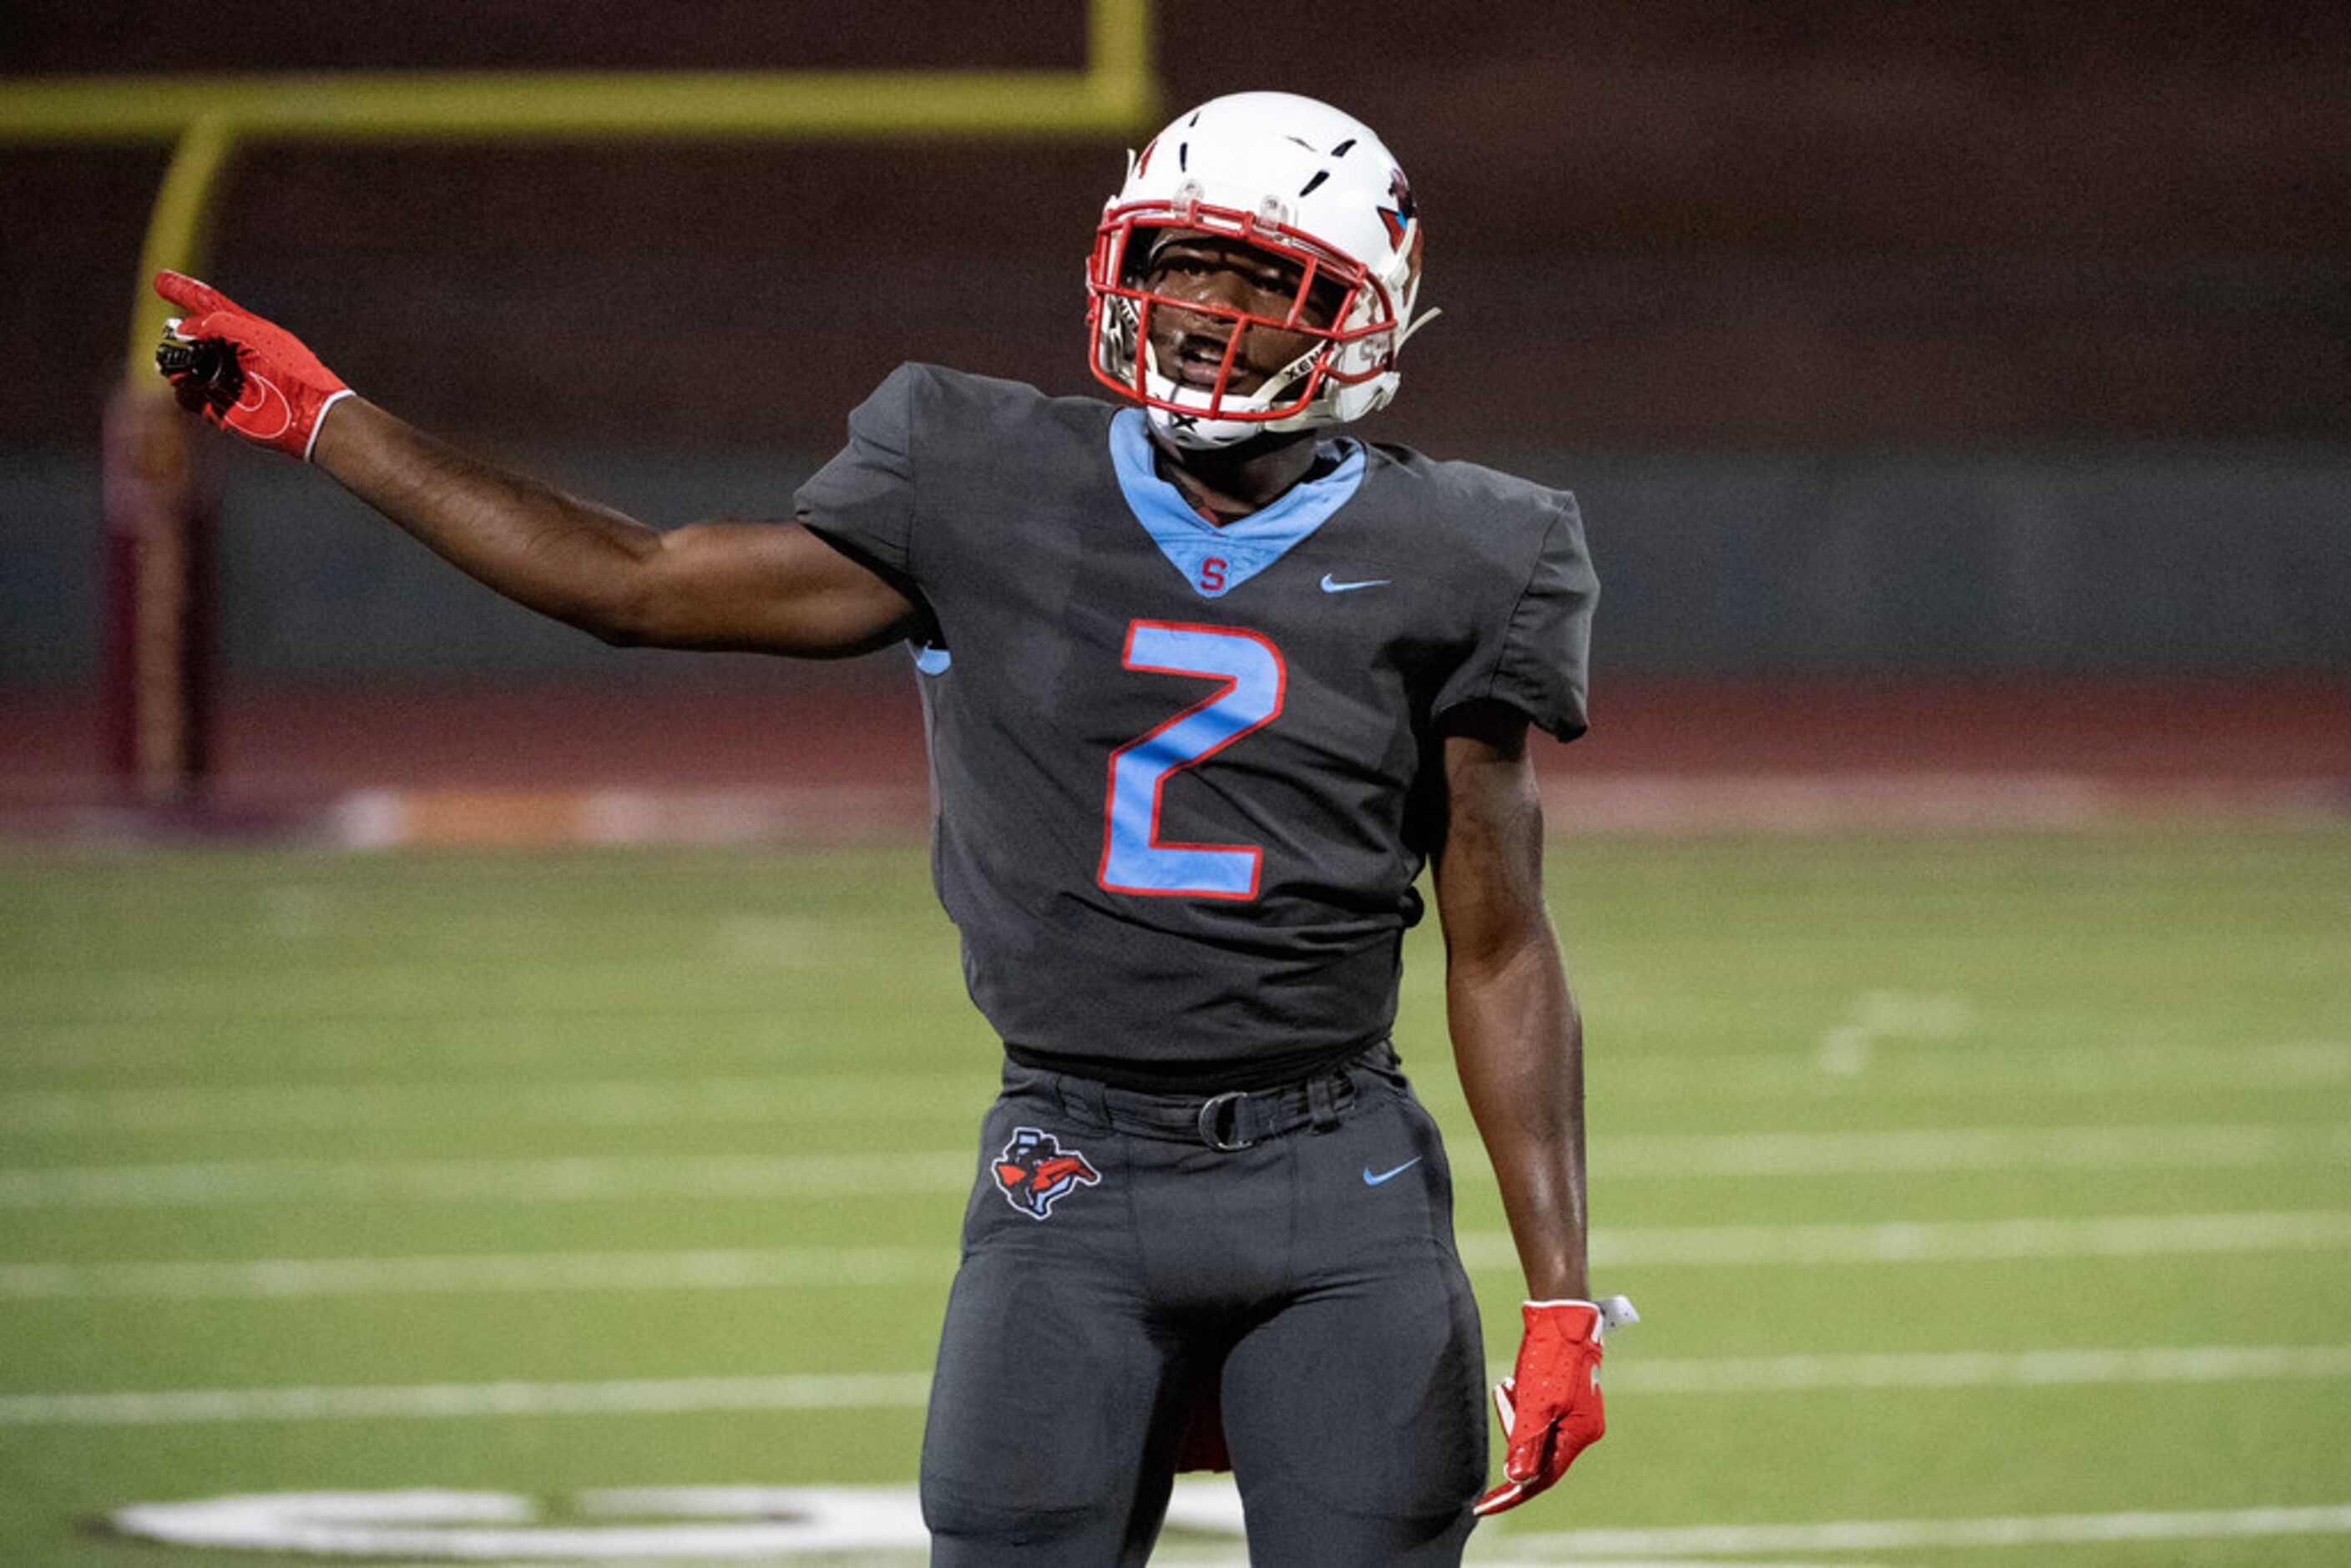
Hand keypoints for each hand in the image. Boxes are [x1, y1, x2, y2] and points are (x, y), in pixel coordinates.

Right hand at [153, 271, 352, 460]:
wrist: (309, 417)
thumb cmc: (294, 373)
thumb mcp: (258, 338)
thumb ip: (222, 324)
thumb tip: (185, 328)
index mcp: (243, 330)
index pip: (208, 304)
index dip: (184, 292)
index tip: (161, 280)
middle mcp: (231, 353)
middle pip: (190, 337)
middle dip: (177, 338)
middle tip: (176, 337)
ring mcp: (224, 380)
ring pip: (184, 368)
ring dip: (178, 367)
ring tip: (185, 369)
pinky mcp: (219, 407)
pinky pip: (188, 397)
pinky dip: (185, 392)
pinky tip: (196, 390)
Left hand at [1473, 1294, 1635, 1516]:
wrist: (1563, 1312)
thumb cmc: (1552, 1355)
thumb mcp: (1536, 1402)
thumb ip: (1528, 1442)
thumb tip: (1518, 1480)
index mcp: (1580, 1434)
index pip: (1543, 1478)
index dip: (1512, 1494)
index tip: (1484, 1506)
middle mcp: (1582, 1429)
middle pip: (1539, 1454)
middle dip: (1514, 1436)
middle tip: (1502, 1399)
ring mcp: (1576, 1413)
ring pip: (1536, 1432)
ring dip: (1516, 1416)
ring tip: (1507, 1386)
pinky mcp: (1566, 1398)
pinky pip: (1538, 1415)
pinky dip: (1522, 1405)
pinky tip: (1512, 1383)